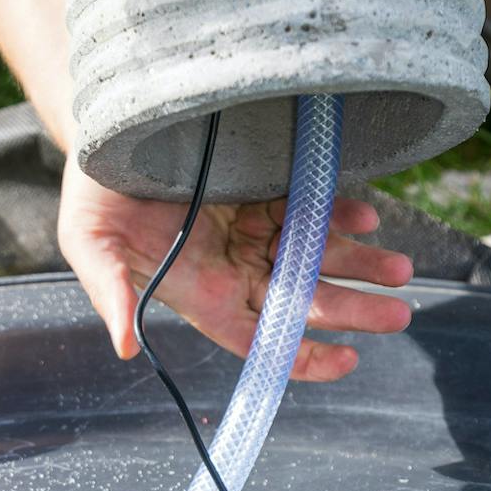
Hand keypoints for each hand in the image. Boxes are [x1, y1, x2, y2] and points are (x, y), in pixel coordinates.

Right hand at [56, 156, 413, 382]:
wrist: (105, 130)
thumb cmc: (92, 194)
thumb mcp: (88, 243)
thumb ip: (109, 295)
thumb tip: (127, 349)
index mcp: (200, 293)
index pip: (257, 338)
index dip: (301, 354)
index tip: (347, 360)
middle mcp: (234, 268)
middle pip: (302, 300)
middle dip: (352, 309)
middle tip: (399, 314)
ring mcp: (254, 230)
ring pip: (317, 257)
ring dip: (361, 263)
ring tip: (402, 269)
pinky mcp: (266, 191)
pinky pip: (312, 208)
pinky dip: (341, 212)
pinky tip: (367, 214)